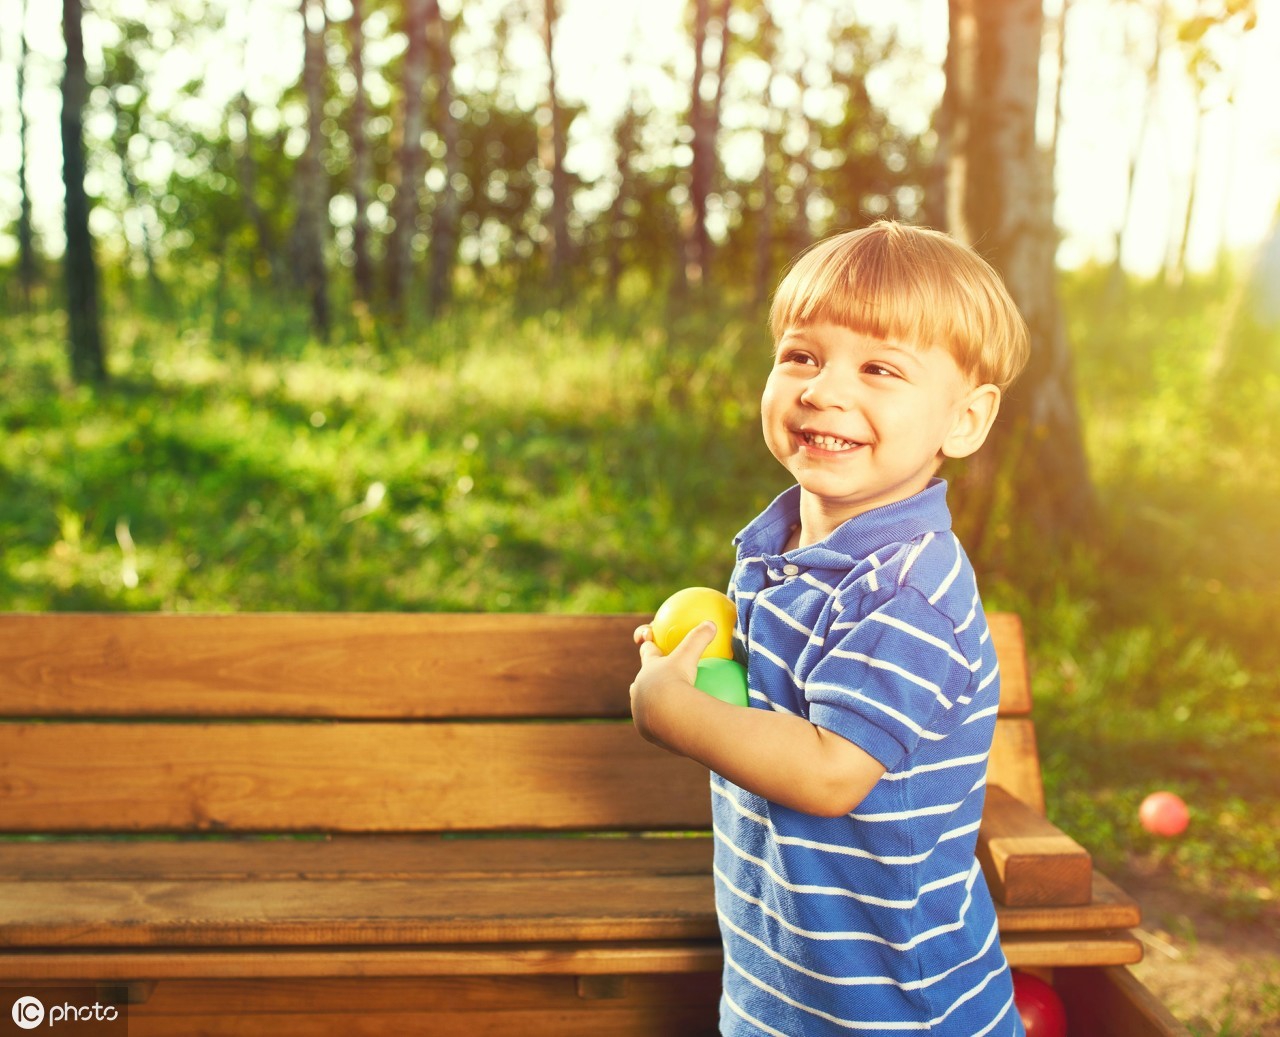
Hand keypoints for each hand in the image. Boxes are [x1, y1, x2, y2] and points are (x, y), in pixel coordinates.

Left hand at [628, 620, 717, 747]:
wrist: (666, 716)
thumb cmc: (676, 681)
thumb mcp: (689, 656)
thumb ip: (699, 638)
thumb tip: (711, 623)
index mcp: (649, 669)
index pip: (647, 652)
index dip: (647, 644)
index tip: (645, 639)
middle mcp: (640, 689)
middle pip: (639, 681)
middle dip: (644, 680)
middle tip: (656, 682)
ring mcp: (640, 710)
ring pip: (642, 706)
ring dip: (650, 706)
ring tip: (661, 710)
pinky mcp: (645, 730)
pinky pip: (656, 728)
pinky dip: (664, 727)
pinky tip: (676, 731)